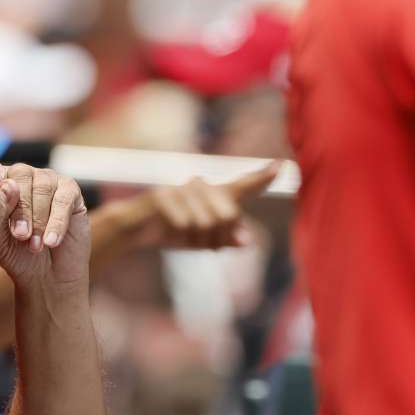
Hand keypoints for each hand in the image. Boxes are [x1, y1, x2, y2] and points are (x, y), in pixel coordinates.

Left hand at [0, 87, 89, 287]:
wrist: (43, 276)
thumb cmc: (13, 252)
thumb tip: (7, 183)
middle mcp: (21, 173)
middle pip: (16, 179)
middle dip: (17, 212)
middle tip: (19, 238)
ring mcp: (48, 179)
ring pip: (38, 190)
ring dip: (34, 220)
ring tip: (32, 243)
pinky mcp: (70, 191)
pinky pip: (60, 200)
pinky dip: (53, 223)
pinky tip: (50, 241)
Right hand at [132, 161, 280, 248]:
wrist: (133, 227)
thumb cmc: (171, 232)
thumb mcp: (201, 241)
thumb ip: (225, 240)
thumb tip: (247, 241)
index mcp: (212, 194)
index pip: (241, 186)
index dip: (261, 178)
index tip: (281, 165)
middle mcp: (200, 185)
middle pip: (228, 215)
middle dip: (219, 238)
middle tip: (208, 249)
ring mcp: (180, 188)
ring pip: (206, 222)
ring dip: (197, 240)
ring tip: (186, 240)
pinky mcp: (163, 194)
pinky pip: (184, 222)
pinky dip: (180, 236)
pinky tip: (170, 233)